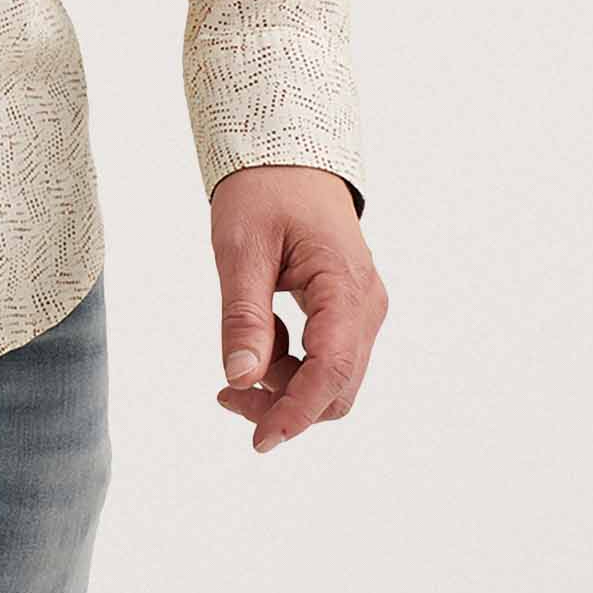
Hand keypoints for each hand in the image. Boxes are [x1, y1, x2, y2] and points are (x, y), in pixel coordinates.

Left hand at [209, 164, 386, 455]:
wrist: (287, 153)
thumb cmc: (264, 189)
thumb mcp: (240, 248)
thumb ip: (243, 315)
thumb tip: (240, 379)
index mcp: (346, 286)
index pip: (330, 370)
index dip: (295, 412)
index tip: (259, 439)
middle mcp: (366, 305)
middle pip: (335, 386)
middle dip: (283, 403)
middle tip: (226, 394)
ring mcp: (361, 309)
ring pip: (331, 377)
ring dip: (285, 385)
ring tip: (239, 360)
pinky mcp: (349, 310)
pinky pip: (326, 356)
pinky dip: (291, 363)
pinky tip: (261, 336)